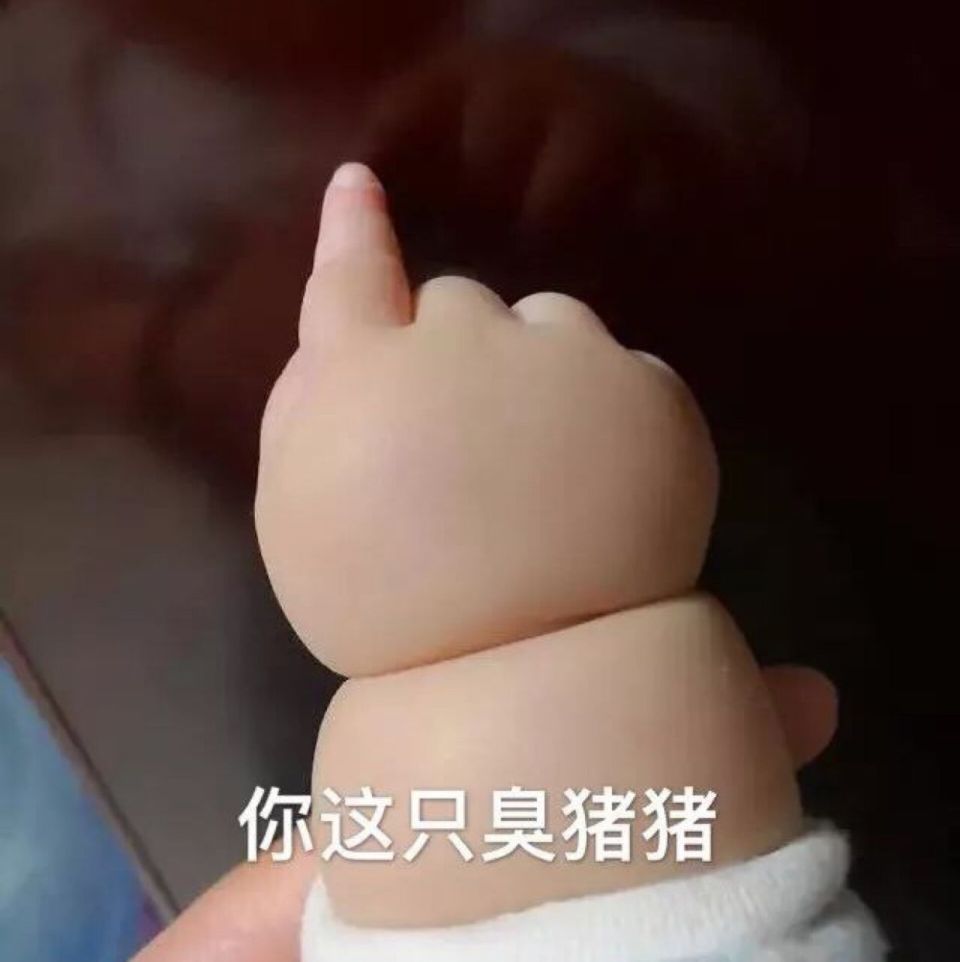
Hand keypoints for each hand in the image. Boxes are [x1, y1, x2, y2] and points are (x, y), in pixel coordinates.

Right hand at [255, 163, 716, 676]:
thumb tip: (351, 353)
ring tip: (551, 480)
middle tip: (478, 458)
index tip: (358, 184)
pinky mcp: (649, 395)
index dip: (355, 232)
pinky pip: (625, 376)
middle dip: (463, 360)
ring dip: (543, 378)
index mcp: (362, 377)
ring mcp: (565, 359)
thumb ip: (314, 416)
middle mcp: (462, 342)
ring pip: (554, 329)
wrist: (527, 679)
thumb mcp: (305, 518)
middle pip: (462, 308)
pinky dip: (614, 416)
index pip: (354, 281)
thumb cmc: (394, 617)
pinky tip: (608, 490)